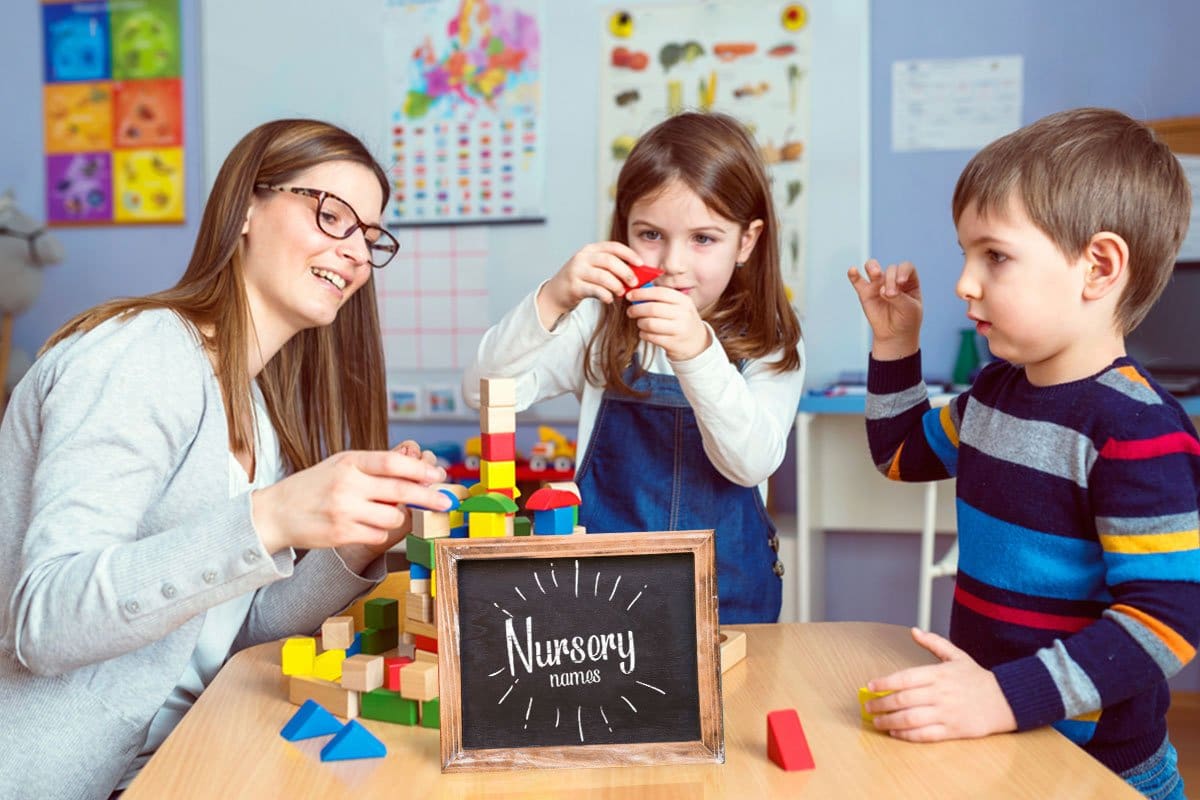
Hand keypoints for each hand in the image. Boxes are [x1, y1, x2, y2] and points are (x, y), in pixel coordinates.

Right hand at [250, 448, 448, 555]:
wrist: (276, 512)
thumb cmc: (315, 486)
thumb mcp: (341, 465)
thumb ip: (375, 467)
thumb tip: (418, 468)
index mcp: (350, 462)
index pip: (393, 463)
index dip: (421, 469)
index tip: (439, 475)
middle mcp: (347, 485)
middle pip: (401, 491)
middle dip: (429, 497)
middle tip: (446, 501)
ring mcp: (344, 511)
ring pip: (393, 518)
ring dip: (398, 518)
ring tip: (383, 512)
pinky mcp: (341, 534)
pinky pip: (379, 536)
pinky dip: (380, 533)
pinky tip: (366, 526)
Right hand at [537, 241, 643, 327]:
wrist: (555, 293)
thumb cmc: (581, 281)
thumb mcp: (594, 269)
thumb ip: (611, 268)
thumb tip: (637, 275)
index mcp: (590, 250)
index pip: (613, 247)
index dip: (629, 254)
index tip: (641, 264)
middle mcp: (582, 257)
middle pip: (609, 261)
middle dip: (625, 272)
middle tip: (634, 283)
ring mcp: (576, 271)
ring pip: (603, 276)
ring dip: (616, 286)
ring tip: (621, 293)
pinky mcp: (573, 286)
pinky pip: (595, 290)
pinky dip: (605, 295)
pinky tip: (609, 299)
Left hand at [625, 285, 710, 360]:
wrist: (697, 343)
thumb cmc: (681, 321)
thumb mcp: (678, 306)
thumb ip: (661, 298)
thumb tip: (636, 292)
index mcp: (683, 301)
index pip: (660, 292)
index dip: (642, 293)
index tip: (630, 295)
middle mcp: (683, 314)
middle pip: (653, 308)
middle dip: (636, 309)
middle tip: (630, 311)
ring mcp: (679, 329)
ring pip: (650, 324)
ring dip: (640, 323)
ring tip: (640, 322)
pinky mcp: (673, 343)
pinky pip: (651, 337)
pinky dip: (643, 334)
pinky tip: (645, 332)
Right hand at [846, 259, 922, 360]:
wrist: (894, 335)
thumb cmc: (907, 319)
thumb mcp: (910, 309)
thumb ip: (899, 297)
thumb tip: (882, 290)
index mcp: (909, 280)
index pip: (906, 267)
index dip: (903, 271)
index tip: (901, 282)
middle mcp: (893, 278)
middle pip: (891, 269)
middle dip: (890, 279)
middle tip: (890, 294)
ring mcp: (878, 284)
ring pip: (873, 267)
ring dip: (873, 267)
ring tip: (875, 273)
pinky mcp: (865, 292)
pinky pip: (858, 281)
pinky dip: (854, 275)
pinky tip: (852, 270)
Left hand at [864, 628, 1016, 741]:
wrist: (1006, 700)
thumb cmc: (977, 678)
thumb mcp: (957, 656)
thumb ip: (934, 643)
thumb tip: (914, 630)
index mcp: (939, 674)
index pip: (905, 677)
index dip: (885, 683)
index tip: (870, 686)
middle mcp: (941, 693)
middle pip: (903, 700)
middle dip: (881, 704)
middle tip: (869, 707)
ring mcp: (947, 713)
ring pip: (911, 719)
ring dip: (890, 722)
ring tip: (877, 722)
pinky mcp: (954, 731)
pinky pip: (925, 735)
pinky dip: (907, 735)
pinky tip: (896, 733)